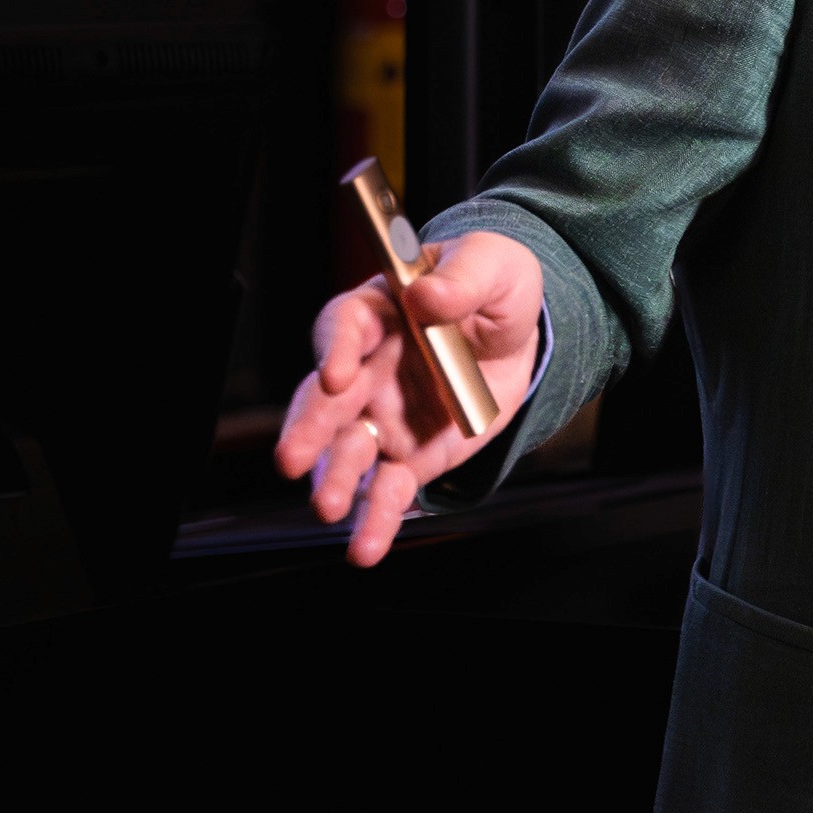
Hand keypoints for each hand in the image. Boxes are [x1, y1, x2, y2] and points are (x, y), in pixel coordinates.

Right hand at [272, 230, 545, 566]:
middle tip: (292, 458)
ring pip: (347, 451)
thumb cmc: (493, 284)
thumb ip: (462, 279)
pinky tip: (366, 547)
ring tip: (327, 506)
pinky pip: (387, 489)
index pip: (345, 325)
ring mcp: (382, 415)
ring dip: (333, 478)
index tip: (337, 373)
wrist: (520, 332)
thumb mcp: (492, 265)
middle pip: (327, 397)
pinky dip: (376, 518)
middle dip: (309, 428)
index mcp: (380, 310)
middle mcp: (367, 367)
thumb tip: (426, 294)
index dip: (337, 348)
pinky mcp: (408, 455)